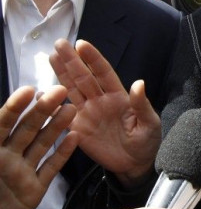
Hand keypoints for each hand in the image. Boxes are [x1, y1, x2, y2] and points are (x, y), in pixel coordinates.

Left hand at [0, 85, 77, 208]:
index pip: (2, 123)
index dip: (14, 107)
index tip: (29, 90)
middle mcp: (6, 157)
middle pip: (26, 129)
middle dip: (42, 109)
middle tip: (59, 91)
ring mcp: (22, 172)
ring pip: (41, 144)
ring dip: (57, 126)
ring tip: (72, 108)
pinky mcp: (34, 189)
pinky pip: (50, 168)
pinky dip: (63, 153)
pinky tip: (75, 137)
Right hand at [49, 39, 160, 186]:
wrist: (135, 164)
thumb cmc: (147, 141)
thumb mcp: (149, 123)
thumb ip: (142, 104)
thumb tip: (139, 83)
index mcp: (119, 96)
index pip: (104, 73)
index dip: (93, 59)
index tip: (82, 44)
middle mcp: (100, 100)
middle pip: (83, 77)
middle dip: (72, 60)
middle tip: (59, 43)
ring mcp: (87, 113)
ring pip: (72, 90)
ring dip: (61, 74)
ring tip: (51, 56)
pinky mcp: (78, 128)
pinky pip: (63, 114)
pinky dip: (53, 104)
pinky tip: (43, 93)